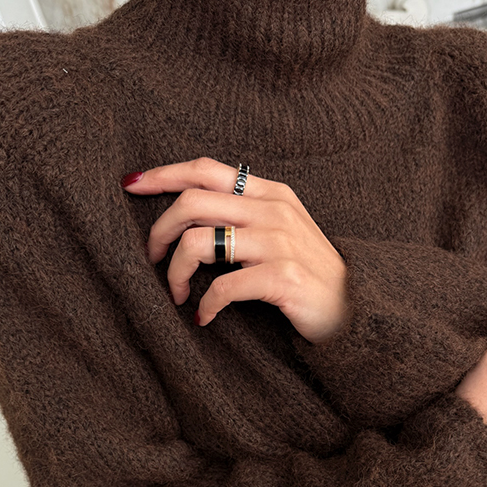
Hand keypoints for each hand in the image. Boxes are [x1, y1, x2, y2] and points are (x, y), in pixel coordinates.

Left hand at [120, 157, 351, 342]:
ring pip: (198, 242)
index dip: (163, 174)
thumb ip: (244, 212)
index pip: (205, 169)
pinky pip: (221, 287)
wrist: (356, 310)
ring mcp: (279, 243)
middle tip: (152, 259)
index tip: (131, 184)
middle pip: (192, 202)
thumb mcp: (281, 229)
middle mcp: (273, 210)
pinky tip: (204, 317)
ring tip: (177, 294)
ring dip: (174, 273)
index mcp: (270, 193)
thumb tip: (188, 207)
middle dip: (159, 231)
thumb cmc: (309, 273)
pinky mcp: (282, 278)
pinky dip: (204, 305)